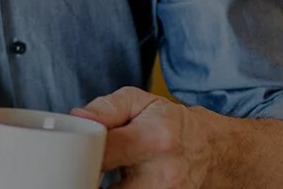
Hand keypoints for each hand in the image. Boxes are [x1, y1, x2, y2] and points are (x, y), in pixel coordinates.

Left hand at [72, 87, 218, 188]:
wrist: (208, 148)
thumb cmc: (167, 122)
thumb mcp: (139, 102)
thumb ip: (105, 108)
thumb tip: (78, 117)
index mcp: (154, 139)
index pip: (103, 153)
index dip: (81, 155)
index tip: (74, 154)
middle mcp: (163, 174)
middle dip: (90, 180)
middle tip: (82, 171)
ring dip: (103, 188)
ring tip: (100, 176)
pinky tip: (118, 183)